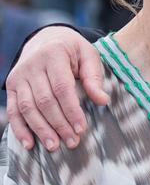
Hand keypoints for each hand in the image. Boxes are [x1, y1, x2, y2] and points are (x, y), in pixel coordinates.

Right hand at [5, 26, 107, 151]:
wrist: (47, 37)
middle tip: (72, 142)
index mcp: (54, 54)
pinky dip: (20, 128)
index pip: (62, 88)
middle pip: (44, 101)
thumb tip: (103, 101)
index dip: (72, 110)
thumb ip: (94, 78)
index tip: (81, 128)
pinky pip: (13, 110)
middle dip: (59, 124)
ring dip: (41, 129)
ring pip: (27, 108)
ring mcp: (19, 75)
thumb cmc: (73, 50)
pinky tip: (29, 144)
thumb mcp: (88, 56)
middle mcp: (32, 65)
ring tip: (54, 146)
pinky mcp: (11, 85)